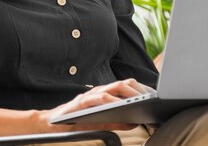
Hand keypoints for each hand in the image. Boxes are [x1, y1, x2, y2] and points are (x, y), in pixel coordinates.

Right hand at [39, 78, 154, 132]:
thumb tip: (137, 121)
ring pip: (114, 87)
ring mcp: (90, 95)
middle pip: (124, 83)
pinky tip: (120, 106)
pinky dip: (111, 101)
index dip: (142, 90)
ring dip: (129, 93)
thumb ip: (118, 121)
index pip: (128, 86)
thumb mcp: (101, 122)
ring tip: (141, 100)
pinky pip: (99, 98)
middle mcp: (99, 91)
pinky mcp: (82, 102)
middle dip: (140, 90)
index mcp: (106, 94)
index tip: (156, 96)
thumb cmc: (77, 122)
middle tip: (152, 98)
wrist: (51, 124)